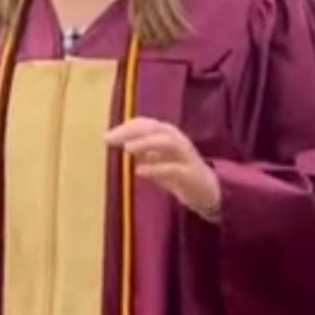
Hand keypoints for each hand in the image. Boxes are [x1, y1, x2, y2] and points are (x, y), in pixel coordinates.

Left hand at [105, 117, 221, 221]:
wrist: (207, 191)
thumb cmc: (177, 172)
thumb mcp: (155, 160)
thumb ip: (140, 151)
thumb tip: (119, 143)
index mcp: (167, 134)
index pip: (145, 124)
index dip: (126, 127)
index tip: (107, 136)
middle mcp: (177, 139)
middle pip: (154, 128)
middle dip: (131, 132)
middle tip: (110, 139)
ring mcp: (185, 155)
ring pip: (167, 142)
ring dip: (146, 143)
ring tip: (127, 149)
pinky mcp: (190, 173)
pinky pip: (173, 168)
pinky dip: (156, 168)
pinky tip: (140, 171)